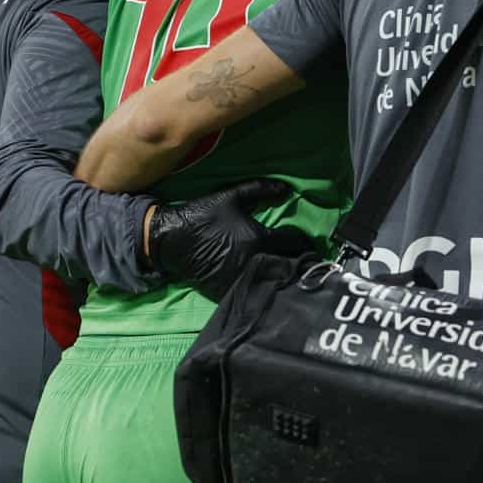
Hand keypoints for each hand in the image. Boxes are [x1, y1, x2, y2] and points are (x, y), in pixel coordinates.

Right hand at [143, 178, 316, 298]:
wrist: (171, 239)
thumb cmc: (203, 215)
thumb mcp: (231, 196)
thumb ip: (260, 190)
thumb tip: (286, 189)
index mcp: (259, 239)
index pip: (295, 244)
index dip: (306, 244)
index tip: (311, 245)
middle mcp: (255, 262)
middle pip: (290, 267)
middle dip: (300, 263)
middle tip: (306, 261)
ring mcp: (242, 280)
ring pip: (275, 284)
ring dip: (284, 279)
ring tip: (292, 275)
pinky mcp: (229, 292)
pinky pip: (255, 293)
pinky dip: (263, 290)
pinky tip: (267, 285)